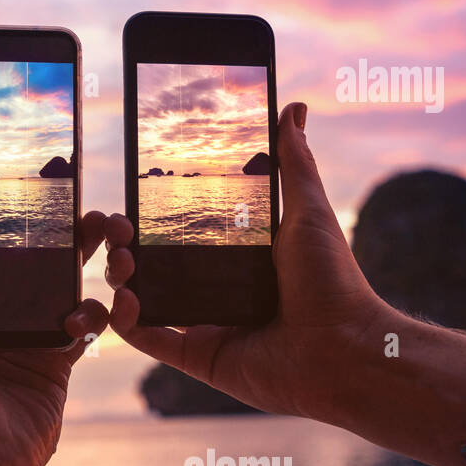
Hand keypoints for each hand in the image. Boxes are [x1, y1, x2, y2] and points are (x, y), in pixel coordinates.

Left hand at [0, 209, 113, 465]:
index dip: (1, 217)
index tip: (28, 184)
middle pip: (24, 261)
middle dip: (56, 232)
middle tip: (84, 205)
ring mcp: (20, 339)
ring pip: (59, 286)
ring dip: (85, 260)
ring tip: (108, 237)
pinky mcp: (52, 364)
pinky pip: (81, 326)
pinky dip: (93, 313)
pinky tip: (90, 309)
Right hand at [108, 102, 393, 420]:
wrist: (346, 349)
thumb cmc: (335, 282)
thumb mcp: (308, 211)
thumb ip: (294, 162)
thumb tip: (294, 107)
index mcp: (242, 259)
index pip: (186, 233)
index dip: (154, 217)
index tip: (134, 197)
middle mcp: (221, 292)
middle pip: (158, 265)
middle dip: (128, 245)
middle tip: (119, 228)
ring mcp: (209, 326)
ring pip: (148, 300)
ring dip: (122, 278)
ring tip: (120, 258)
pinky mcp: (201, 358)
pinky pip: (153, 341)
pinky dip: (128, 323)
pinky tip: (122, 299)